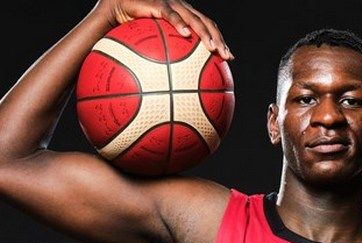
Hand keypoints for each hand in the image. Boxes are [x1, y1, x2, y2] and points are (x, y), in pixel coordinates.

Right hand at [92, 0, 232, 58]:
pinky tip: (185, 34)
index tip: (229, 59)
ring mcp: (170, 4)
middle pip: (207, 23)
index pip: (207, 28)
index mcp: (183, 18)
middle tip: (227, 58)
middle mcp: (180, 9)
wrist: (111, 12)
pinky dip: (179, 23)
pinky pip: (170, 14)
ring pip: (194, 18)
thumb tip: (168, 93)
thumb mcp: (147, 52)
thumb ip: (161, 65)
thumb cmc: (127, 33)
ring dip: (205, 33)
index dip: (219, 41)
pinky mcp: (157, 3)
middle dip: (219, 40)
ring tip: (212, 49)